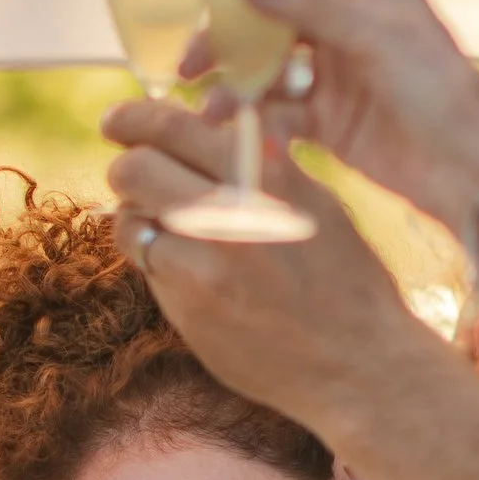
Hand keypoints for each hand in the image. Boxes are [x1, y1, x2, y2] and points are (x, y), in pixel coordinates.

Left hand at [102, 103, 426, 433]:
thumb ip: (262, 162)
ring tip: (161, 225)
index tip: (119, 121)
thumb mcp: (316, 200)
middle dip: (126, 167)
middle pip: (135, 167)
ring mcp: (206, 262)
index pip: (174, 125)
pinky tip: (176, 264)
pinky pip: (145, 264)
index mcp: (266, 171)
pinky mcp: (190, 306)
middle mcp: (232, 210)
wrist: (359, 362)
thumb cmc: (346, 279)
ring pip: (129, 217)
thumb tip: (206, 126)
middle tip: (131, 175)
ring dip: (135, 216)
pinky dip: (151, 257)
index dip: (135, 117)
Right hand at [164, 0, 478, 226]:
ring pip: (268, 68)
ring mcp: (337, 71)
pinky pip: (281, 112)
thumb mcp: (372, 34)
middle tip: (189, 64)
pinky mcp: (331, 119)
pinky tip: (247, 137)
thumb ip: (306, 5)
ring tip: (215, 111)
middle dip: (226, 38)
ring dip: (237, 87)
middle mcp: (348, 20)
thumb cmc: (438, 87)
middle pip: (269, 15)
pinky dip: (260, 122)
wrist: (469, 166)